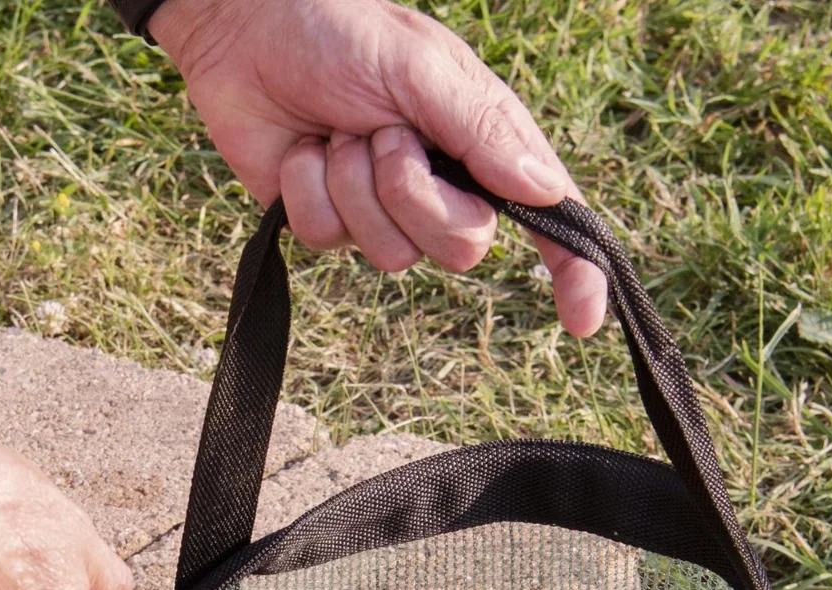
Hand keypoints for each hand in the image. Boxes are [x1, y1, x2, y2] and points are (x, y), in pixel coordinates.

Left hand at [150, 0, 607, 336]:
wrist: (246, 29)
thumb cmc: (340, 30)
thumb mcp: (421, 67)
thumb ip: (482, 129)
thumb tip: (546, 191)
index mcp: (481, 144)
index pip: (546, 219)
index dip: (571, 269)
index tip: (584, 317)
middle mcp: (443, 184)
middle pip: (462, 250)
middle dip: (414, 195)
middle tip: (383, 136)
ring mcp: (385, 211)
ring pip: (392, 254)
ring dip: (354, 186)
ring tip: (336, 134)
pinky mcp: (331, 223)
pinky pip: (331, 241)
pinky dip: (309, 191)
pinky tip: (301, 152)